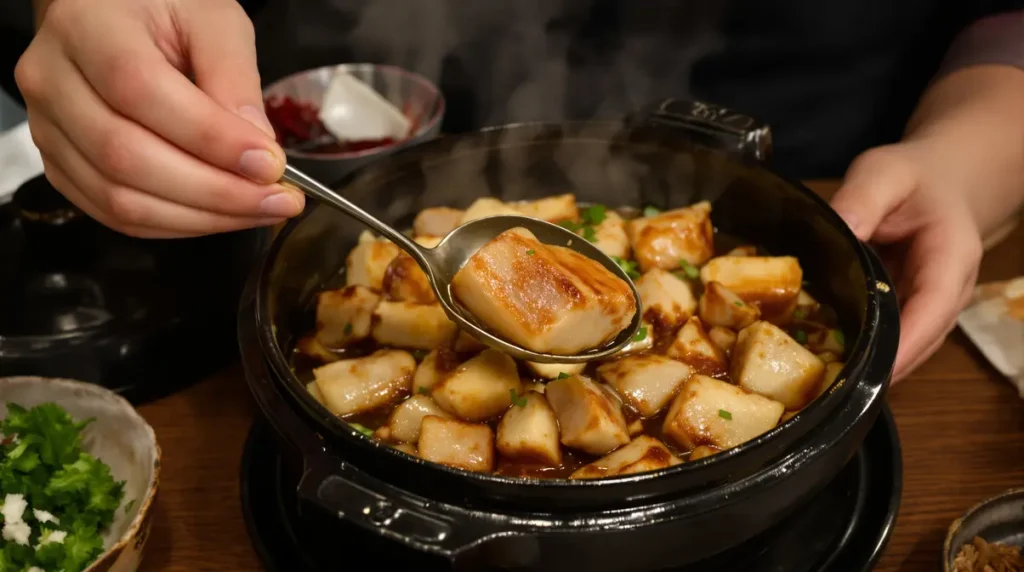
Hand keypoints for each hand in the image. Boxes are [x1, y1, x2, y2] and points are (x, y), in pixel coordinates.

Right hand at [15, 0, 303, 237]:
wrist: (111, 16)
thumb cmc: (163, 9)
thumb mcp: (213, 21)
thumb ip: (235, 78)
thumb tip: (258, 152)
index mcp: (86, 28)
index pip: (141, 91)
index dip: (210, 138)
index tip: (270, 164)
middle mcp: (51, 81)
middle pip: (125, 156)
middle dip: (215, 192)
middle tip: (278, 200)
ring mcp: (48, 129)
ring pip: (119, 198)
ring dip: (201, 218)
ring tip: (260, 211)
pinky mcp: (60, 167)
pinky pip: (115, 215)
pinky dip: (176, 225)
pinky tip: (221, 215)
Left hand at [830, 141, 983, 382]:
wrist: (941, 181)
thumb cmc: (914, 178)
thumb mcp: (886, 173)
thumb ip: (864, 197)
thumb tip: (842, 228)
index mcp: (951, 259)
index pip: (932, 309)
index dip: (903, 344)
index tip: (869, 372)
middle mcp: (949, 292)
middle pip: (920, 342)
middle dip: (880, 367)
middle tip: (830, 389)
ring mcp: (933, 308)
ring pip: (908, 348)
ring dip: (872, 366)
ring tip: (827, 385)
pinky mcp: (912, 312)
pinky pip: (892, 338)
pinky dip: (866, 351)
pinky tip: (831, 362)